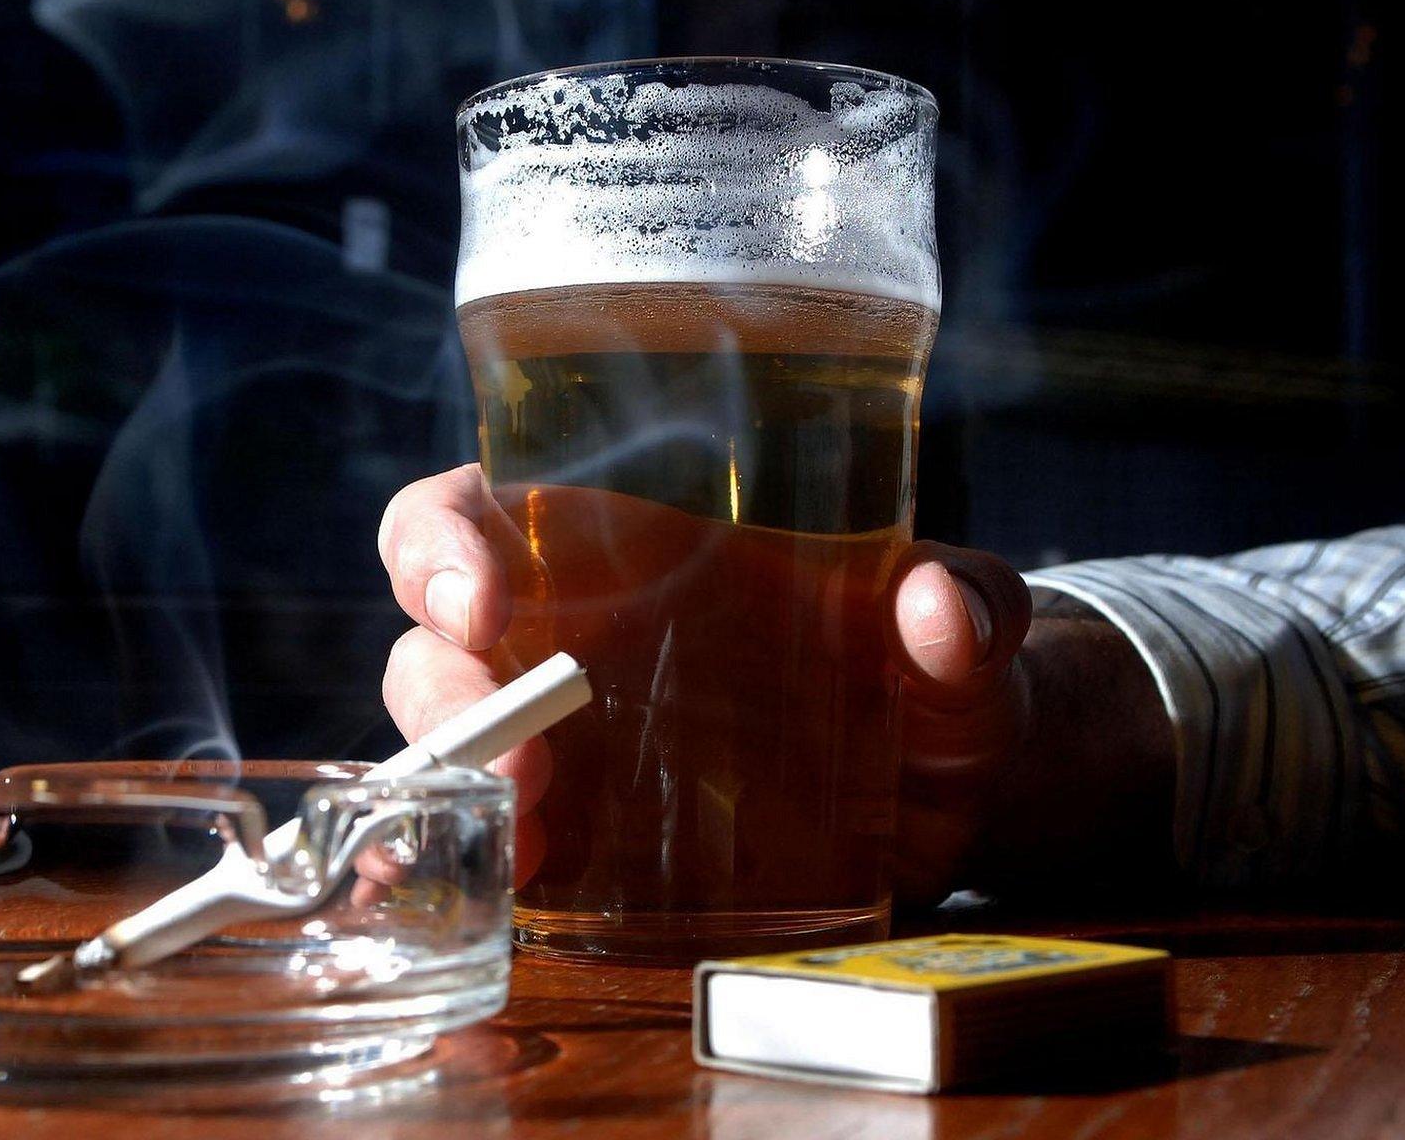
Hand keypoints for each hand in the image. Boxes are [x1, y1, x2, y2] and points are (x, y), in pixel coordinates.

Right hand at [375, 465, 1173, 900]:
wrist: (944, 784)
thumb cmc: (926, 668)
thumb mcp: (960, 624)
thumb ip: (970, 603)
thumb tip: (938, 605)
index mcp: (618, 540)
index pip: (476, 512)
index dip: (441, 545)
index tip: (479, 600)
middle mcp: (565, 631)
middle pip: (434, 640)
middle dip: (451, 698)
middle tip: (525, 770)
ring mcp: (563, 742)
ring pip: (447, 744)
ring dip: (466, 790)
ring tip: (533, 843)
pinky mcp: (580, 839)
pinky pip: (479, 844)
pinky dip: (458, 868)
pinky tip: (489, 891)